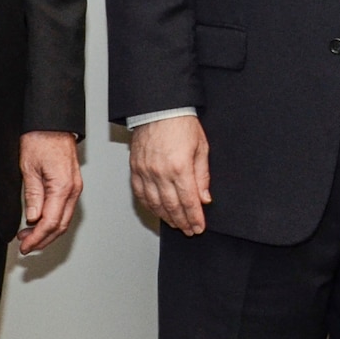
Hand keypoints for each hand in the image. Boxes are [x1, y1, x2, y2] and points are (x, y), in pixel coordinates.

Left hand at [17, 130, 82, 254]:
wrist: (52, 123)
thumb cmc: (40, 139)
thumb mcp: (28, 168)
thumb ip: (33, 196)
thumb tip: (33, 219)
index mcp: (63, 187)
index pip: (51, 222)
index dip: (37, 238)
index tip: (24, 246)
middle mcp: (73, 189)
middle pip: (61, 225)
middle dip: (43, 240)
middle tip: (25, 246)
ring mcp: (75, 188)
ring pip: (64, 219)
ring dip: (47, 231)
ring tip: (28, 236)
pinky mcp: (73, 185)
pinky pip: (65, 209)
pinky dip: (53, 220)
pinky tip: (39, 221)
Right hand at [131, 115, 210, 234]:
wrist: (159, 108)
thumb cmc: (181, 123)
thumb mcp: (201, 147)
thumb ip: (202, 175)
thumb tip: (204, 198)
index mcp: (179, 167)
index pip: (188, 201)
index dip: (194, 217)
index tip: (199, 227)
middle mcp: (160, 172)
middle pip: (171, 206)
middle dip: (182, 221)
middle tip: (189, 230)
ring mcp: (145, 171)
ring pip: (155, 203)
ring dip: (166, 217)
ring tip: (176, 224)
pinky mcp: (135, 168)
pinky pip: (140, 194)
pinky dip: (149, 206)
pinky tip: (157, 211)